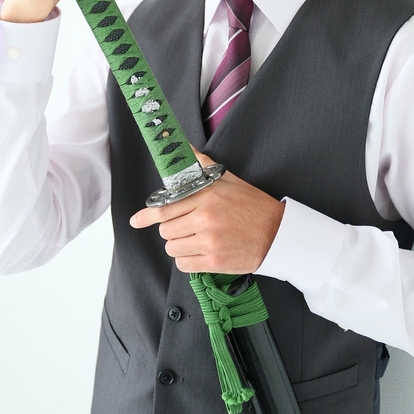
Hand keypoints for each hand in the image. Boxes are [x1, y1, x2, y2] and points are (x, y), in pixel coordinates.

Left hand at [130, 150, 284, 273]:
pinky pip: (184, 265)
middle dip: (171, 230)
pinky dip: (188, 261)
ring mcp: (209, 240)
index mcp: (206, 196)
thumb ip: (203, 166)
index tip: (136, 220)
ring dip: (179, 246)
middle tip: (185, 227)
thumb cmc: (252, 205)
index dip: (146, 216)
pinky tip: (201, 253)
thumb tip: (186, 148)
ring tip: (196, 240)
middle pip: (165, 229)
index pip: (165, 207)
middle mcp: (204, 217)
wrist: (278, 233)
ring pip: (172, 248)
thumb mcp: (229, 180)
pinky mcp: (214, 260)